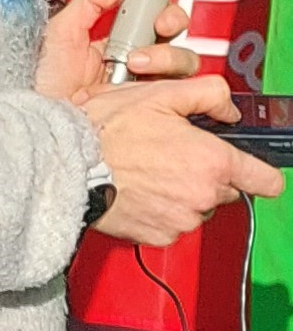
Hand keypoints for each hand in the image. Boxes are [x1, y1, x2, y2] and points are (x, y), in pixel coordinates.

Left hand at [38, 0, 199, 98]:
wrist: (43, 117)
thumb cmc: (43, 80)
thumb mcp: (61, 31)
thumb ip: (91, 0)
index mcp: (117, 42)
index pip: (156, 21)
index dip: (166, 14)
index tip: (158, 14)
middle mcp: (136, 63)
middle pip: (177, 40)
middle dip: (171, 33)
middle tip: (153, 34)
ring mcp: (145, 87)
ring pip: (183, 67)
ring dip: (166, 59)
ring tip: (134, 64)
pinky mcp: (149, 109)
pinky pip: (178, 95)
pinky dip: (170, 86)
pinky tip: (142, 85)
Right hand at [84, 73, 270, 244]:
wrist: (64, 165)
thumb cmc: (104, 131)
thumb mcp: (157, 95)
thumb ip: (206, 94)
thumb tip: (226, 105)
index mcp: (212, 161)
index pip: (266, 180)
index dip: (261, 173)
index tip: (255, 172)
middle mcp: (203, 195)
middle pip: (225, 190)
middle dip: (206, 175)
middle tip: (172, 157)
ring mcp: (181, 219)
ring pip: (197, 206)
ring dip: (181, 193)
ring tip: (147, 172)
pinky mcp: (159, 236)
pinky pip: (172, 224)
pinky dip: (159, 211)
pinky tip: (137, 191)